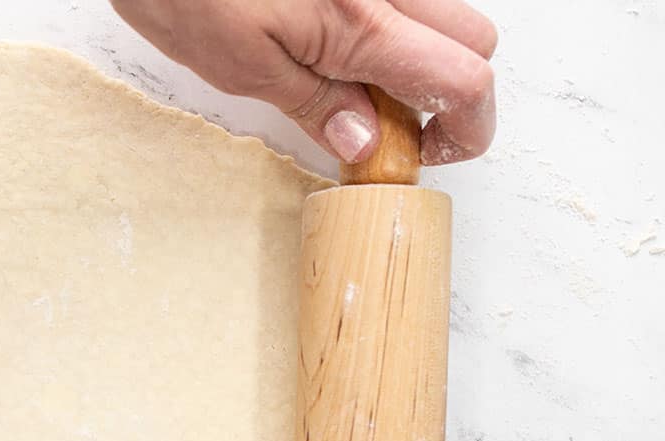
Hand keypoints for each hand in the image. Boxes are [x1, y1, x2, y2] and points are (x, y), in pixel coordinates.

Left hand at [110, 0, 496, 164]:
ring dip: (419, 50)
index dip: (463, 130)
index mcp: (361, 24)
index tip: (422, 153)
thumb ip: (313, 102)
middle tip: (387, 123)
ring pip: (443, 8)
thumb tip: (366, 142)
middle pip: (475, 40)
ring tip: (350, 78)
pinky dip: (391, 19)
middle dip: (448, 89)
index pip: (465, 80)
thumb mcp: (239, 64)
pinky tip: (336, 37)